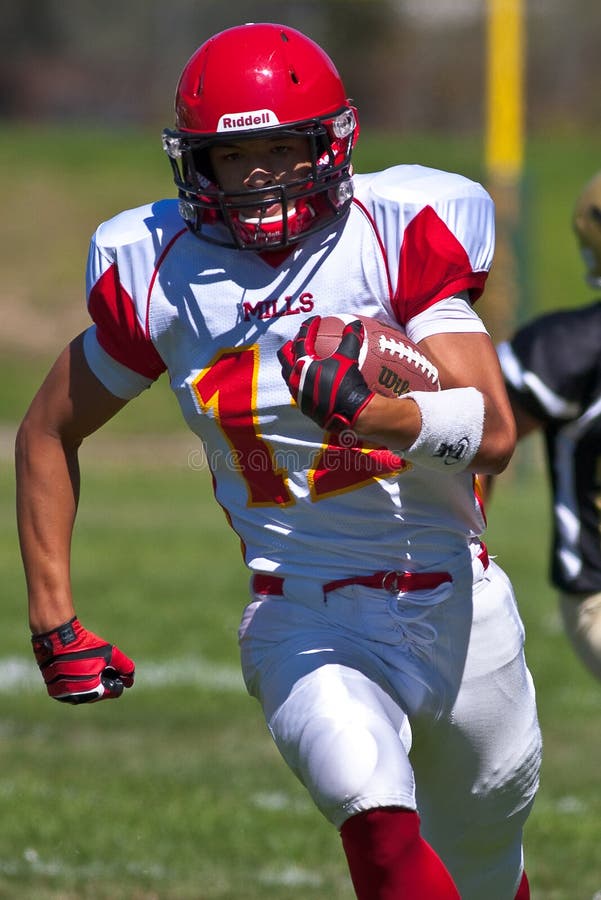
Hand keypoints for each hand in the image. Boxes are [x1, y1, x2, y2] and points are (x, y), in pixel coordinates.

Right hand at [31, 617, 134, 703]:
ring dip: (88, 683)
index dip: (117, 678)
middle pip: (98, 692)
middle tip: (99, 664)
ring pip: (83, 693)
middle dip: (102, 680)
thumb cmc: (85, 646)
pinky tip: (76, 668)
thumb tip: (130, 680)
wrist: (57, 640)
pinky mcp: (54, 691)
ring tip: (86, 665)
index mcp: (93, 691)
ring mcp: (64, 695)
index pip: (114, 691)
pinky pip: (70, 691)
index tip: (112, 668)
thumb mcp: (110, 653)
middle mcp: (77, 698)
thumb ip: (124, 666)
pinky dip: (75, 683)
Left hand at [278, 316, 373, 430]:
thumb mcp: (349, 358)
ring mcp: (297, 393)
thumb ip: (351, 338)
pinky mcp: (303, 405)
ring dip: (292, 364)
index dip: (309, 327)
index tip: (317, 320)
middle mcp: (294, 378)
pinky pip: (296, 388)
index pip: (301, 340)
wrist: (349, 413)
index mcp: (302, 364)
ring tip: (300, 358)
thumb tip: (356, 323)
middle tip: (299, 340)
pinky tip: (311, 379)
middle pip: (284, 356)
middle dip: (290, 346)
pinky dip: (300, 379)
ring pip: (287, 374)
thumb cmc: (346, 383)